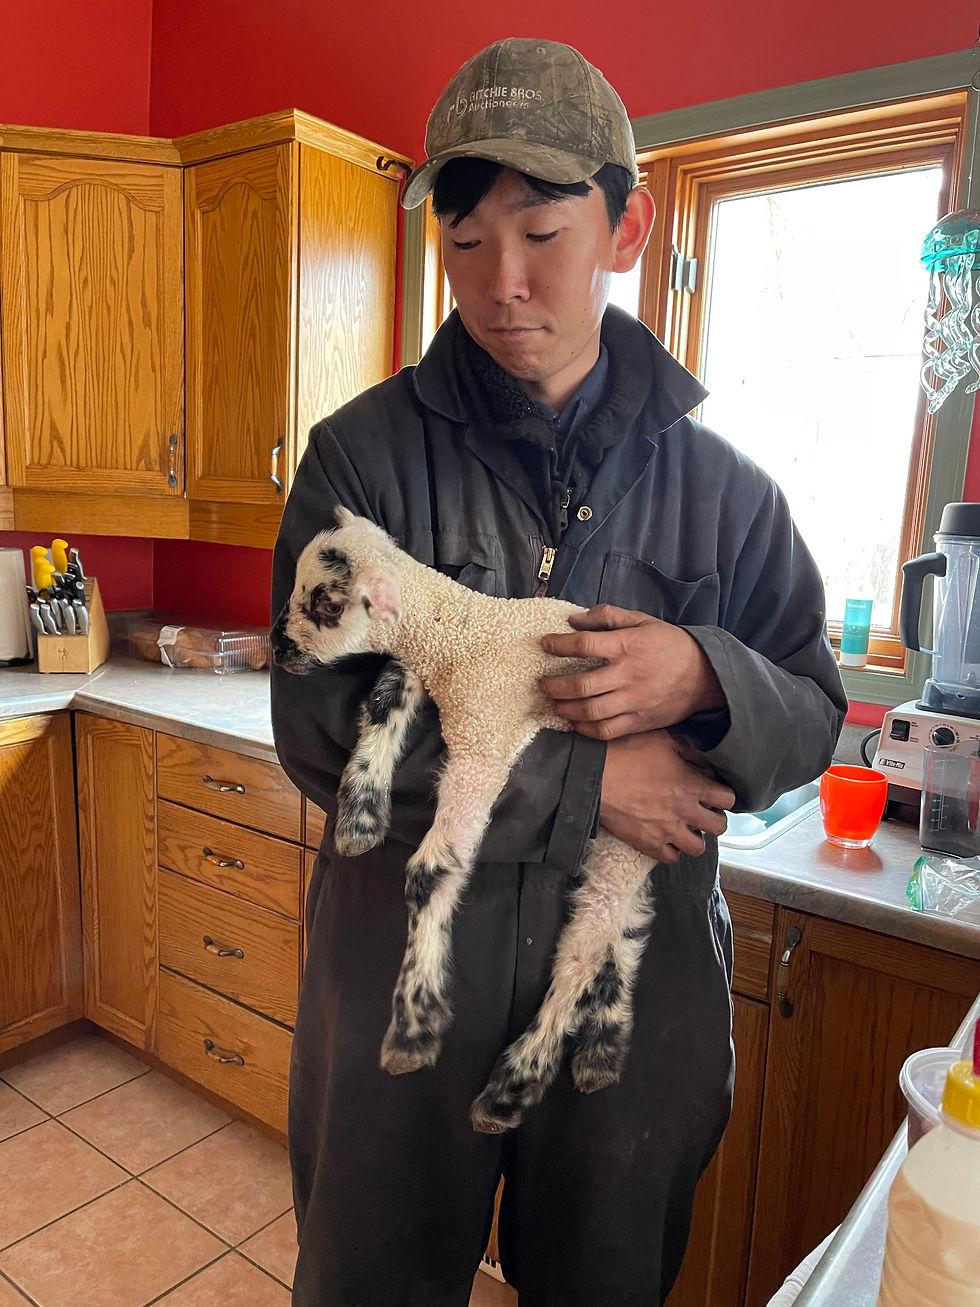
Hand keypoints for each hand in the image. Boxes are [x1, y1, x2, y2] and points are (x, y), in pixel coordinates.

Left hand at [541, 604, 725, 737]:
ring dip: (565, 709)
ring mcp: (633, 702)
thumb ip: (608, 616)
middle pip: (580, 685)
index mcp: (627, 646)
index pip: (583, 645)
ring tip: (554, 703)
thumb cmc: (670, 645)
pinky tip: (575, 722)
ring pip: (590, 711)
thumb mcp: (642, 621)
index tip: (544, 644)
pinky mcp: (639, 721)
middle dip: (554, 686)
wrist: (705, 675)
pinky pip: (606, 730)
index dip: (558, 644)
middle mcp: (628, 675)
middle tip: (542, 683)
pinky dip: (585, 729)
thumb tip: (574, 619)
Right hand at [599, 731, 734, 862]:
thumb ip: (688, 750)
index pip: (728, 799)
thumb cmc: (625, 753)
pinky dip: (672, 850)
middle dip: (715, 819)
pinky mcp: (648, 844)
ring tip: (686, 828)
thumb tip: (705, 758)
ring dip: (696, 838)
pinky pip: (671, 858)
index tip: (716, 793)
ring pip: (698, 848)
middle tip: (704, 812)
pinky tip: (667, 838)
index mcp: (691, 785)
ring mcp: (667, 831)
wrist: (592, 776)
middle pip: (719, 827)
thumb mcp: (661, 739)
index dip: (724, 795)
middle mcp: (684, 812)